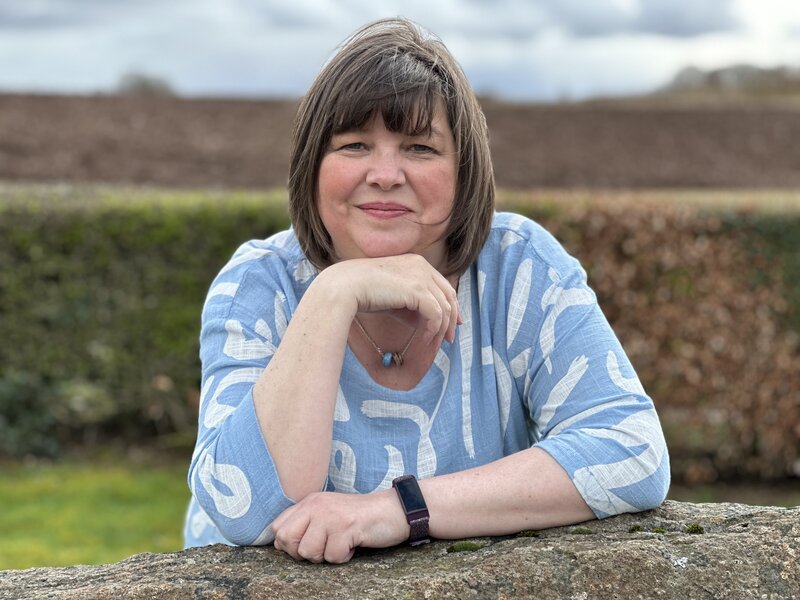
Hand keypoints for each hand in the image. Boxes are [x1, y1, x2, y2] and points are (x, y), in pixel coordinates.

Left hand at [271, 489, 408, 563]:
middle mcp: (316, 505)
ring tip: (341, 543)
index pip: (278, 527)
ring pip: (308, 551)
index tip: (307, 545)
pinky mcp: (345, 526)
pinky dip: (343, 557)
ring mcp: (330, 515)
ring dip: (326, 555)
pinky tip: (353, 544)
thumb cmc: (358, 518)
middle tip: (324, 547)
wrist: (392, 510)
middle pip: (287, 540)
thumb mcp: (327, 514)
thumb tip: (279, 543)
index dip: (288, 544)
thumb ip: (304, 523)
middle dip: (303, 552)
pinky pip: (332, 556)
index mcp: (309, 502)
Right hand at [321, 254, 460, 347]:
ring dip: (441, 328)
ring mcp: (421, 275)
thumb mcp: (392, 298)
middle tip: (449, 338)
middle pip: (449, 294)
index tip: (452, 324)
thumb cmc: (362, 293)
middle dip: (452, 318)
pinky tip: (425, 339)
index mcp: (416, 263)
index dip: (451, 305)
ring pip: (445, 306)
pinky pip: (436, 314)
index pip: (442, 285)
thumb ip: (410, 307)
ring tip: (432, 343)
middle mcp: (421, 265)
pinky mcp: (418, 289)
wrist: (344, 287)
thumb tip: (425, 324)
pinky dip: (434, 329)